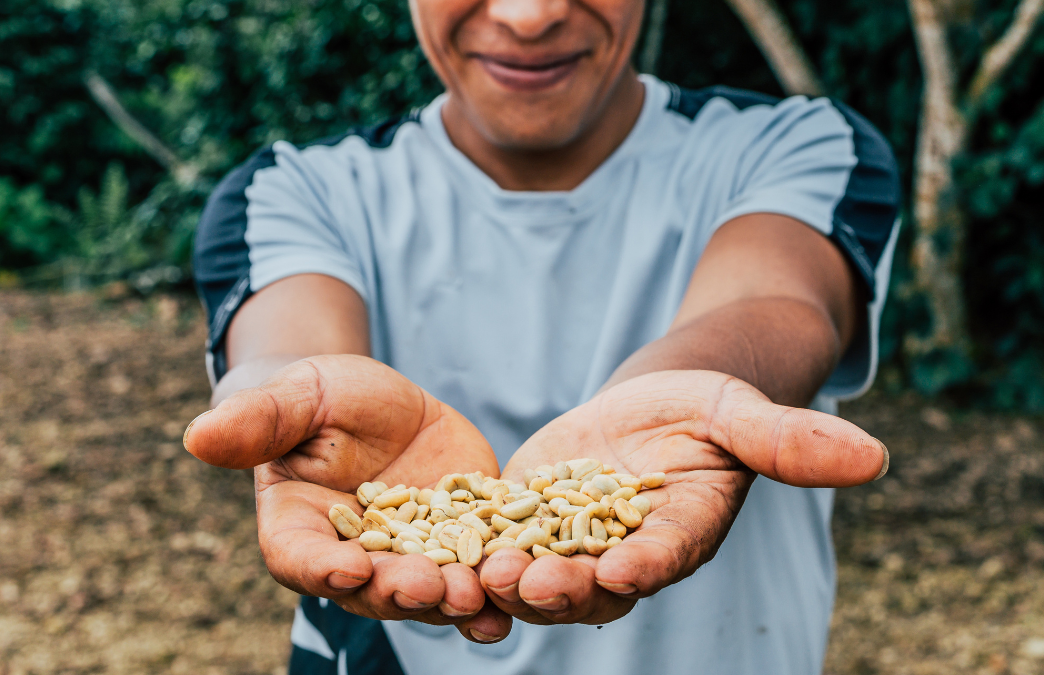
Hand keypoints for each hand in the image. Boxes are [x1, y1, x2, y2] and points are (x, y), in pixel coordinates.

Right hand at [183, 355, 510, 641]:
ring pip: (429, 591)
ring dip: (452, 601)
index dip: (321, 568)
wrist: (378, 401)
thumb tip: (195, 435)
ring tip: (479, 601)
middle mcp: (354, 557)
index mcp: (301, 529)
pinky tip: (521, 589)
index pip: (301, 559)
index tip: (348, 566)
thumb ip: (256, 423)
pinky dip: (496, 584)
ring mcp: (412, 555)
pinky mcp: (461, 540)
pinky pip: (477, 568)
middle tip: (430, 590)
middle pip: (372, 589)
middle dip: (400, 593)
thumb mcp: (295, 398)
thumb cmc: (320, 397)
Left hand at [479, 370, 886, 625]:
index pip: (666, 555)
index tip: (627, 569)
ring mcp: (568, 542)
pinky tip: (430, 553)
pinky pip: (493, 542)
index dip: (648, 563)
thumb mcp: (741, 411)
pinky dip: (466, 552)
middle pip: (592, 582)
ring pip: (536, 573)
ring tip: (478, 573)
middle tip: (529, 582)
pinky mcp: (522, 521)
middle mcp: (623, 553)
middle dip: (562, 587)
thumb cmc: (704, 404)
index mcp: (680, 533)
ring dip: (507, 581)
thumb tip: (878, 455)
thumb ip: (792, 440)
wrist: (645, 403)